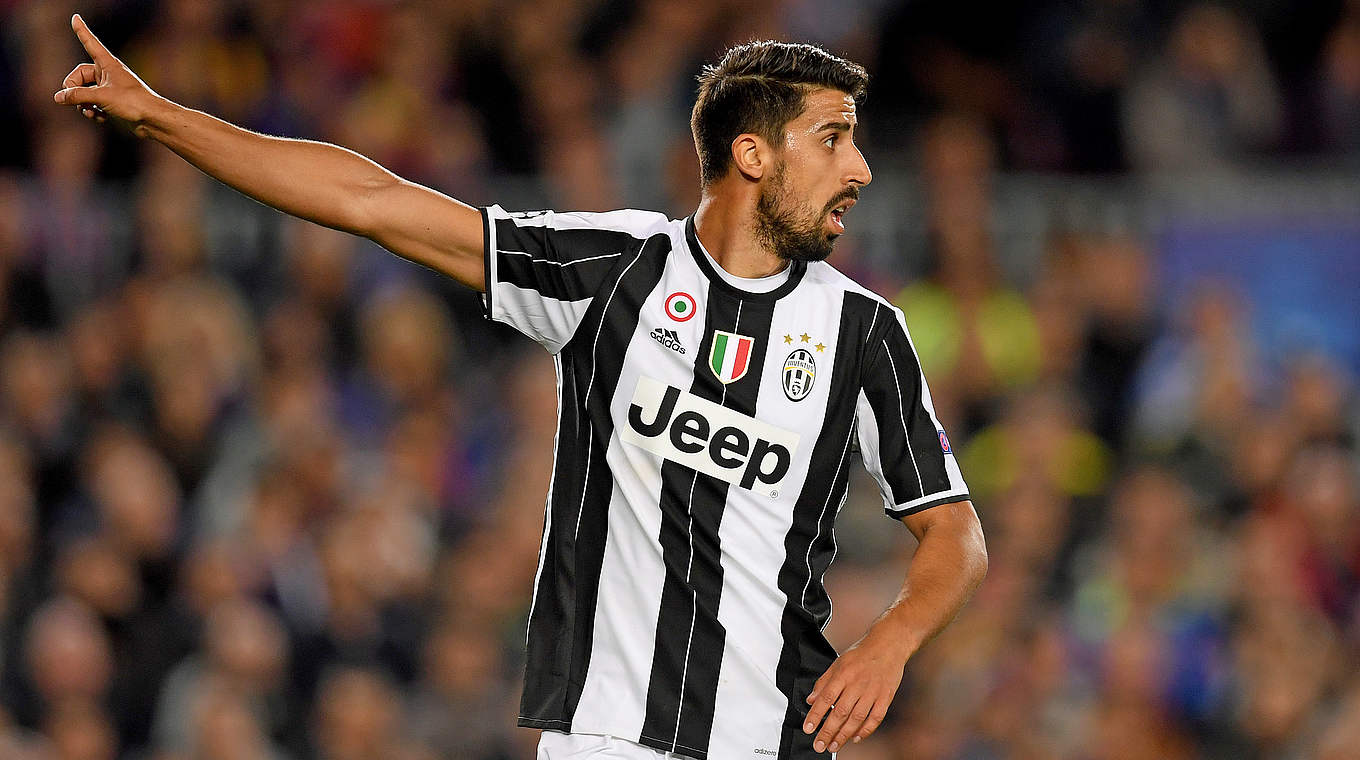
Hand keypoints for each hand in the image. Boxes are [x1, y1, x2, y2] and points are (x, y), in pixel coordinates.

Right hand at [52, 14, 160, 129]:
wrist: (153, 120)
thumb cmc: (133, 103)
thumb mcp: (101, 97)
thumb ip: (77, 95)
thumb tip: (58, 97)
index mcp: (108, 64)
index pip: (90, 43)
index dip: (82, 32)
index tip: (75, 17)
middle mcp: (108, 74)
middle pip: (79, 76)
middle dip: (74, 89)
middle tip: (72, 100)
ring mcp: (110, 88)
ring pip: (85, 93)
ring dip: (83, 104)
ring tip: (90, 112)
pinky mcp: (112, 103)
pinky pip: (93, 104)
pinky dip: (93, 111)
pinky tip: (101, 118)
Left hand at [802, 625, 911, 752]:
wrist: (889, 644)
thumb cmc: (862, 653)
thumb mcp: (838, 662)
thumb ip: (823, 682)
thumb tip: (811, 700)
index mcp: (843, 674)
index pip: (826, 698)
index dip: (816, 715)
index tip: (808, 729)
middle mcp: (857, 684)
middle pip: (840, 712)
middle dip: (828, 732)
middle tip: (819, 745)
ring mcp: (873, 692)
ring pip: (857, 718)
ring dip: (844, 735)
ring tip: (834, 746)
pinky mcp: (886, 697)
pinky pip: (875, 718)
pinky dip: (865, 730)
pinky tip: (856, 737)